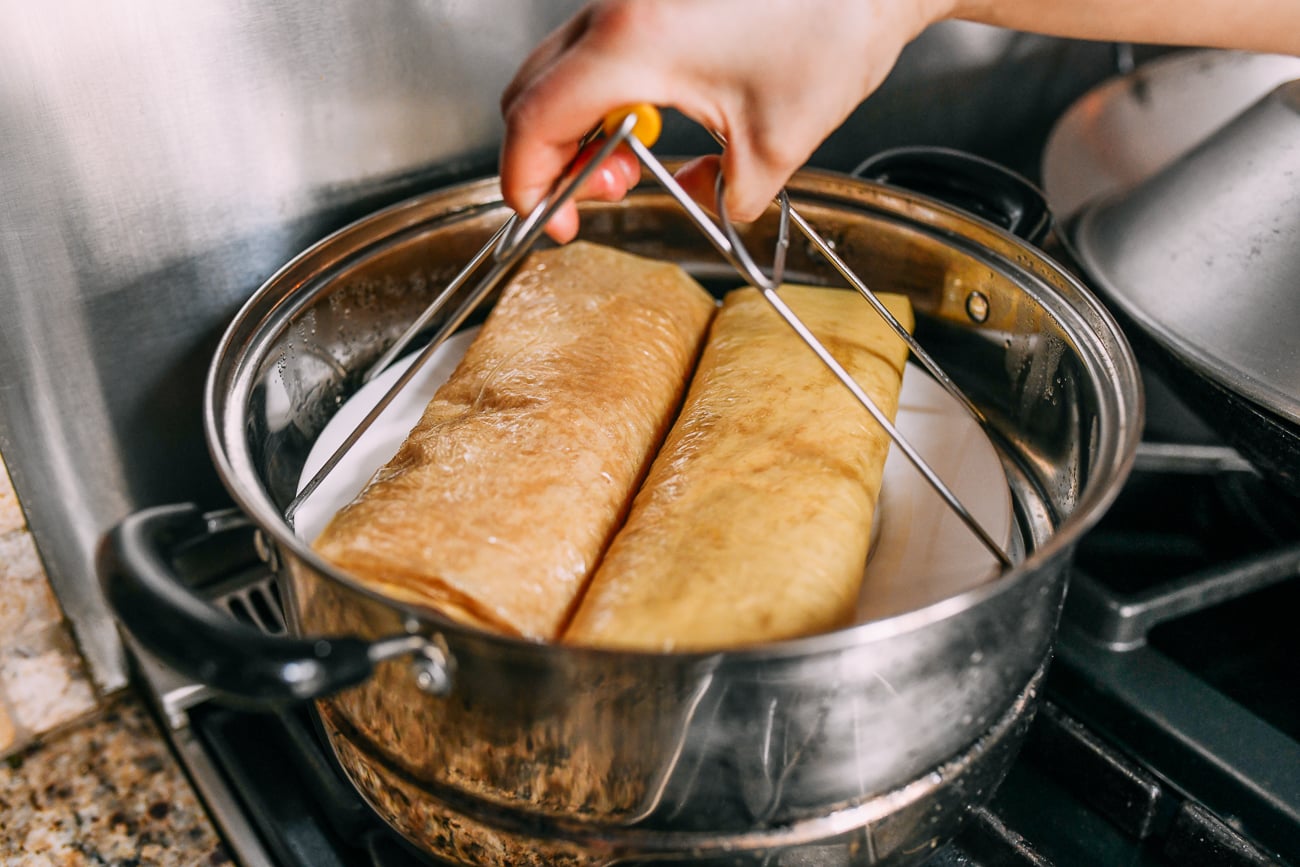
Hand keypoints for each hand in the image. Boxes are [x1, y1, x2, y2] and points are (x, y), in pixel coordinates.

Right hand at [499, 0, 945, 241]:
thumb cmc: (834, 28)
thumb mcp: (776, 146)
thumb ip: (720, 195)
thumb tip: (694, 201)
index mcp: (634, 46)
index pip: (534, 121)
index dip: (528, 182)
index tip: (552, 218)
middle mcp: (617, 9)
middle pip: (530, 92)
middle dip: (549, 157)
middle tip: (598, 196)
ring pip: (558, 68)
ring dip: (577, 125)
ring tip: (631, 161)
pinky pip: (594, 47)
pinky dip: (601, 92)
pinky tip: (648, 116)